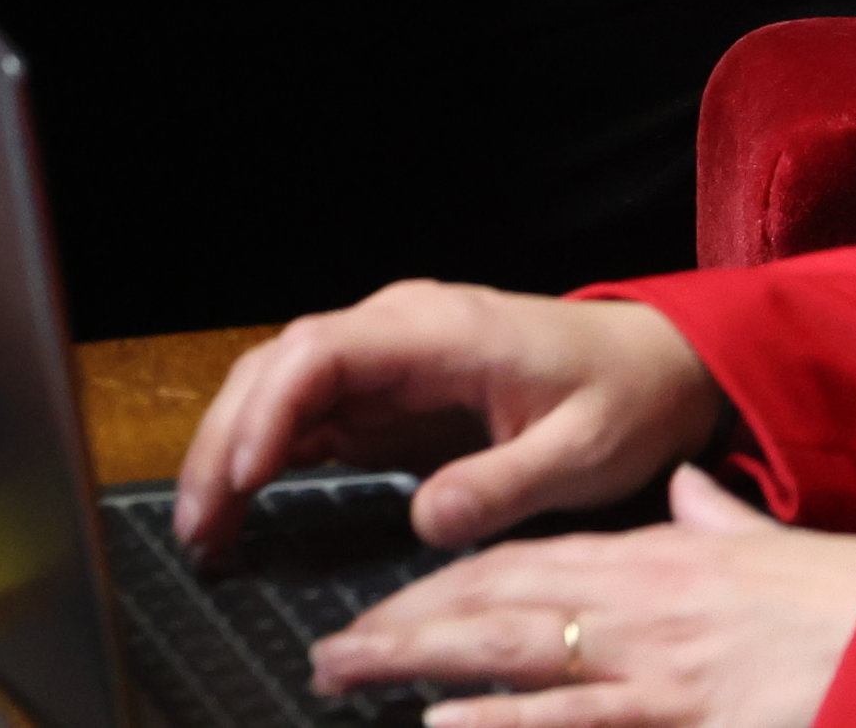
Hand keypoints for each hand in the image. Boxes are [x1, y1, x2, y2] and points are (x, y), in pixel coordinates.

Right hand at [180, 283, 720, 555]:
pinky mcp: (385, 391)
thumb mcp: (584, 451)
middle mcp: (393, 330)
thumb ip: (503, 483)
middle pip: (277, 369)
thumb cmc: (625, 397)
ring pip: (279, 389)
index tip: (240, 475)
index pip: (319, 354)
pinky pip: (308, 414)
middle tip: (198, 522)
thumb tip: (423, 520)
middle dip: (225, 440)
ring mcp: (383, 358)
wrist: (657, 365)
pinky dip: (266, 455)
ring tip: (205, 525)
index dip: (269, 412)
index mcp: (434, 330)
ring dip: (233, 449)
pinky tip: (243, 501)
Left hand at [312, 465, 855, 726]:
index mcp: (656, 557)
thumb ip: (721, 523)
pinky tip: (441, 725)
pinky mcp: (686, 711)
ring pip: (507, 650)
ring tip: (343, 671)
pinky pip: (573, 717)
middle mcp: (639, 598)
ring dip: (415, 659)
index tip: (388, 603)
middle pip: (491, 599)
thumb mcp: (776, 549)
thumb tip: (693, 496)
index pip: (523, 562)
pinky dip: (501, 721)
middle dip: (400, 620)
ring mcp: (656, 659)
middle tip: (328, 647)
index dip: (445, 583)